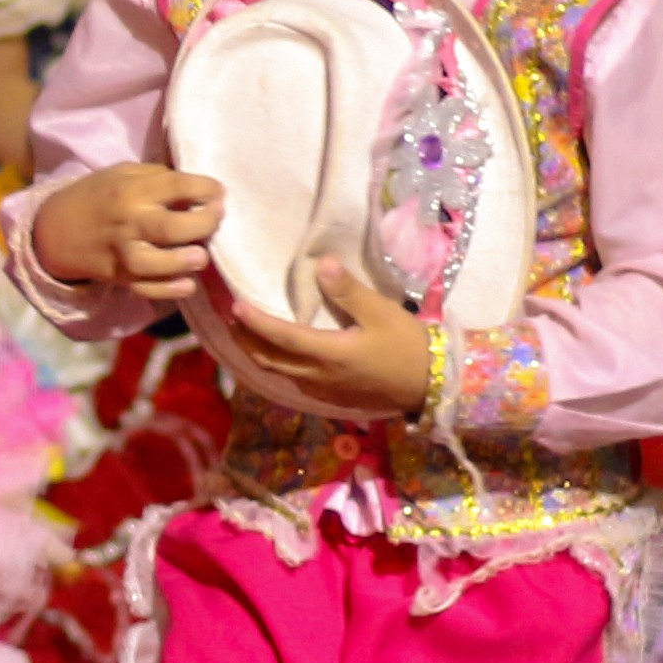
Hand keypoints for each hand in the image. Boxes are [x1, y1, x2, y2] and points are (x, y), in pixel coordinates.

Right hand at [28, 163, 224, 300]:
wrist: (55, 230)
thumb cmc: (96, 196)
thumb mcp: (122, 173)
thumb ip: (157, 178)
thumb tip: (197, 188)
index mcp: (130, 190)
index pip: (176, 186)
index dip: (205, 187)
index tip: (220, 191)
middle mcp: (128, 222)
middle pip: (171, 227)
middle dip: (205, 223)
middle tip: (217, 217)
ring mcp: (122, 252)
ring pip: (156, 263)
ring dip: (185, 261)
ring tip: (201, 255)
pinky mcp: (119, 276)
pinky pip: (146, 288)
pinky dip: (168, 290)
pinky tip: (187, 283)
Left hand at [225, 258, 434, 419]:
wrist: (431, 385)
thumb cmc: (408, 346)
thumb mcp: (381, 313)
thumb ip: (348, 290)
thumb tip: (320, 264)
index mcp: (329, 354)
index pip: (281, 337)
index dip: (255, 322)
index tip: (235, 306)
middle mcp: (319, 377)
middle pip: (271, 359)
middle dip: (246, 340)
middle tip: (230, 319)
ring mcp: (324, 391)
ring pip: (280, 373)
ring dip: (259, 353)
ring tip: (245, 333)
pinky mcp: (332, 397)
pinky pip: (294, 381)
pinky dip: (278, 365)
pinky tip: (278, 353)